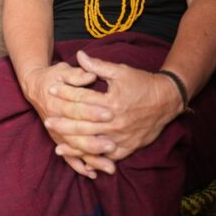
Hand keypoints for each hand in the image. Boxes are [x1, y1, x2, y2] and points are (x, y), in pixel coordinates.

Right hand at [20, 63, 116, 177]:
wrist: (35, 86)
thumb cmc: (53, 76)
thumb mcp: (63, 71)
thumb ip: (77, 74)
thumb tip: (90, 75)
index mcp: (58, 101)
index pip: (78, 107)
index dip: (93, 111)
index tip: (110, 114)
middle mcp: (56, 119)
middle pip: (77, 132)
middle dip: (95, 140)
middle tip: (113, 145)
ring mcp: (57, 133)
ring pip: (75, 148)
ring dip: (92, 158)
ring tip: (110, 166)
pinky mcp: (58, 140)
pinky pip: (68, 156)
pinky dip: (79, 166)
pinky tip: (92, 174)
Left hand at [45, 50, 183, 166]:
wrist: (167, 100)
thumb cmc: (142, 83)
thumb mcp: (120, 71)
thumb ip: (98, 66)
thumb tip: (79, 55)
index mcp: (111, 102)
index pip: (82, 98)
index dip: (65, 93)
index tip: (51, 90)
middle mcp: (114, 122)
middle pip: (83, 124)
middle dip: (63, 123)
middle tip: (47, 121)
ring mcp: (121, 137)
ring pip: (93, 144)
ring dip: (74, 145)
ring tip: (57, 146)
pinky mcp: (128, 147)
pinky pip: (108, 156)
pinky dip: (94, 159)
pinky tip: (83, 160)